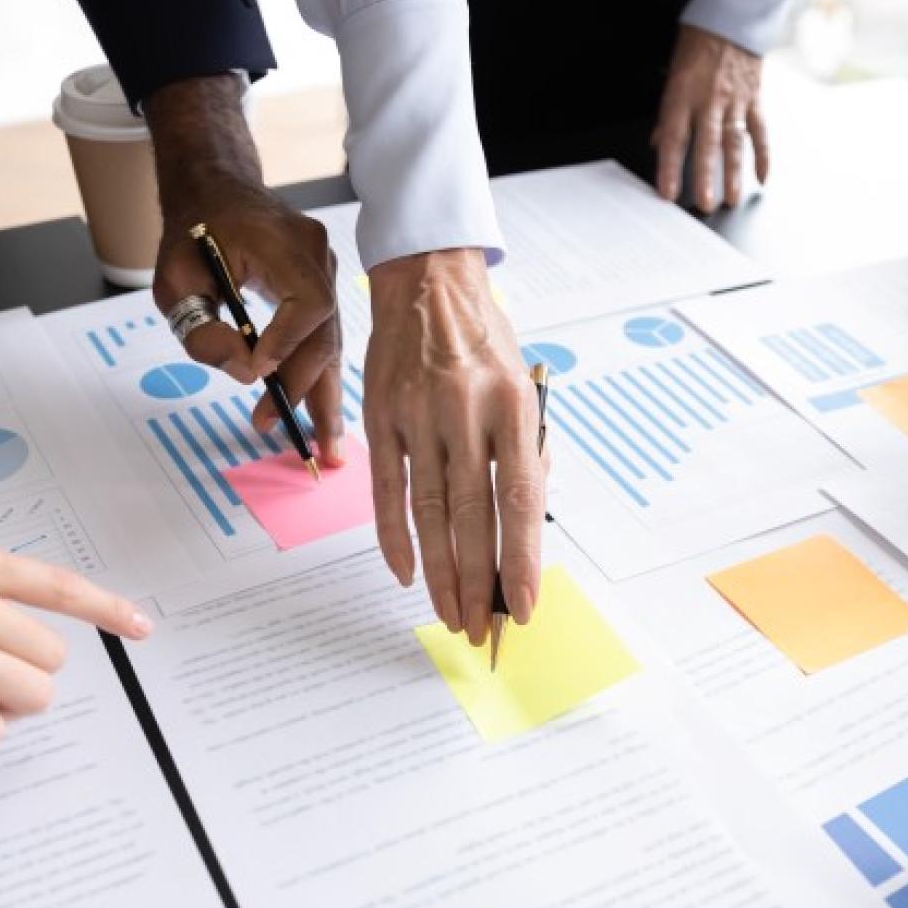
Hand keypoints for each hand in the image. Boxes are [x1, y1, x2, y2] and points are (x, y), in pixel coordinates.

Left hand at [144, 75, 344, 463]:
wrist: (216, 189)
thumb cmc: (192, 230)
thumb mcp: (174, 278)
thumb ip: (198, 324)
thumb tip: (243, 370)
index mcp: (285, 243)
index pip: (308, 303)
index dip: (287, 343)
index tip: (257, 370)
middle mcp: (317, 255)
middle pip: (325, 331)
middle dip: (301, 385)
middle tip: (269, 424)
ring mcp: (325, 270)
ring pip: (330, 342)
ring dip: (320, 395)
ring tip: (324, 448)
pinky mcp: (322, 287)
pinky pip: (323, 338)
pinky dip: (318, 379)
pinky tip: (323, 422)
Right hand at [364, 249, 545, 641]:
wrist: (429, 279)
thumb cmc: (485, 340)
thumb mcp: (524, 386)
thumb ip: (525, 452)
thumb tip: (523, 529)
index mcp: (513, 405)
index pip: (521, 498)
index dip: (522, 558)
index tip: (525, 604)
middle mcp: (465, 411)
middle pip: (473, 515)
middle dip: (479, 581)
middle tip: (481, 628)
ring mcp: (418, 414)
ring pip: (429, 511)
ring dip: (440, 571)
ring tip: (449, 615)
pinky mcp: (382, 416)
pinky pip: (387, 489)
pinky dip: (394, 537)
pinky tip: (407, 574)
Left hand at [653, 24, 769, 212]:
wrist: (731, 18)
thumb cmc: (698, 45)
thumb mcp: (672, 74)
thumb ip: (667, 113)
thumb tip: (659, 143)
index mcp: (682, 94)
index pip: (673, 137)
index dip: (669, 167)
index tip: (667, 192)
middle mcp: (709, 100)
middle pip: (706, 144)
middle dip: (705, 176)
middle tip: (705, 203)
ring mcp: (734, 101)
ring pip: (734, 141)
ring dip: (734, 173)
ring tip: (732, 197)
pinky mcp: (754, 99)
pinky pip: (760, 131)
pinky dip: (763, 155)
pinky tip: (761, 177)